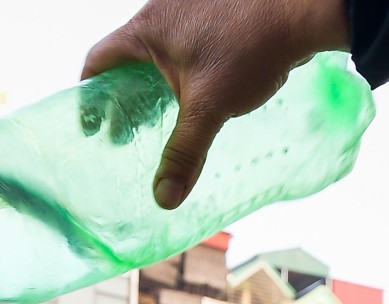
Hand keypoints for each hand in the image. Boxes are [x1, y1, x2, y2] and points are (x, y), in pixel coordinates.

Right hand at [83, 0, 350, 210]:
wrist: (299, 13)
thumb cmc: (250, 48)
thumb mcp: (210, 107)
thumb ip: (185, 153)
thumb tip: (165, 199)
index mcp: (147, 30)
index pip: (98, 61)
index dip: (88, 97)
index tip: (92, 128)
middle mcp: (162, 14)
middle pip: (124, 60)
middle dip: (122, 99)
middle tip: (124, 136)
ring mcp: (188, 12)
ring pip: (155, 56)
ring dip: (151, 88)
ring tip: (157, 123)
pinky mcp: (214, 17)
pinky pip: (181, 49)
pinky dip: (176, 76)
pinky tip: (192, 100)